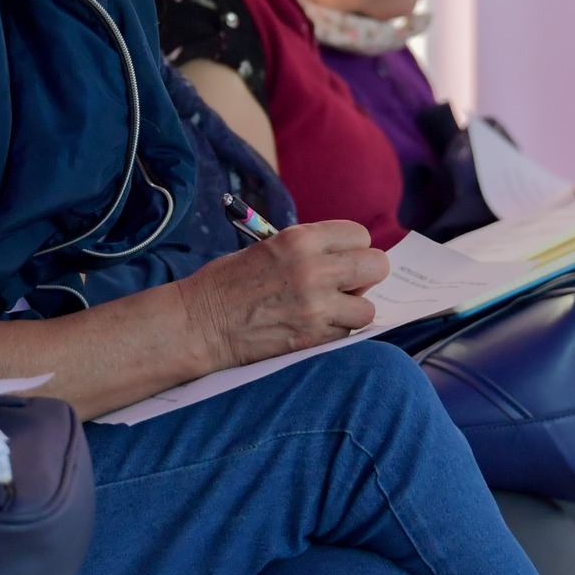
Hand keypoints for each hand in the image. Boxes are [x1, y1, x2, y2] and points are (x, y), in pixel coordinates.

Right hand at [177, 220, 388, 370]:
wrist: (198, 323)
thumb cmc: (226, 284)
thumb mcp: (267, 248)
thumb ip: (308, 251)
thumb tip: (346, 262)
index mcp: (299, 240)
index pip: (359, 235)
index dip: (353, 248)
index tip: (341, 258)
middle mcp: (313, 270)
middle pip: (376, 266)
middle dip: (365, 275)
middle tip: (346, 284)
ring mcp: (316, 307)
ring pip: (367, 308)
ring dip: (351, 310)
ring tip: (325, 311)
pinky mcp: (313, 339)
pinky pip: (346, 335)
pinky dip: (334, 333)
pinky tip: (310, 328)